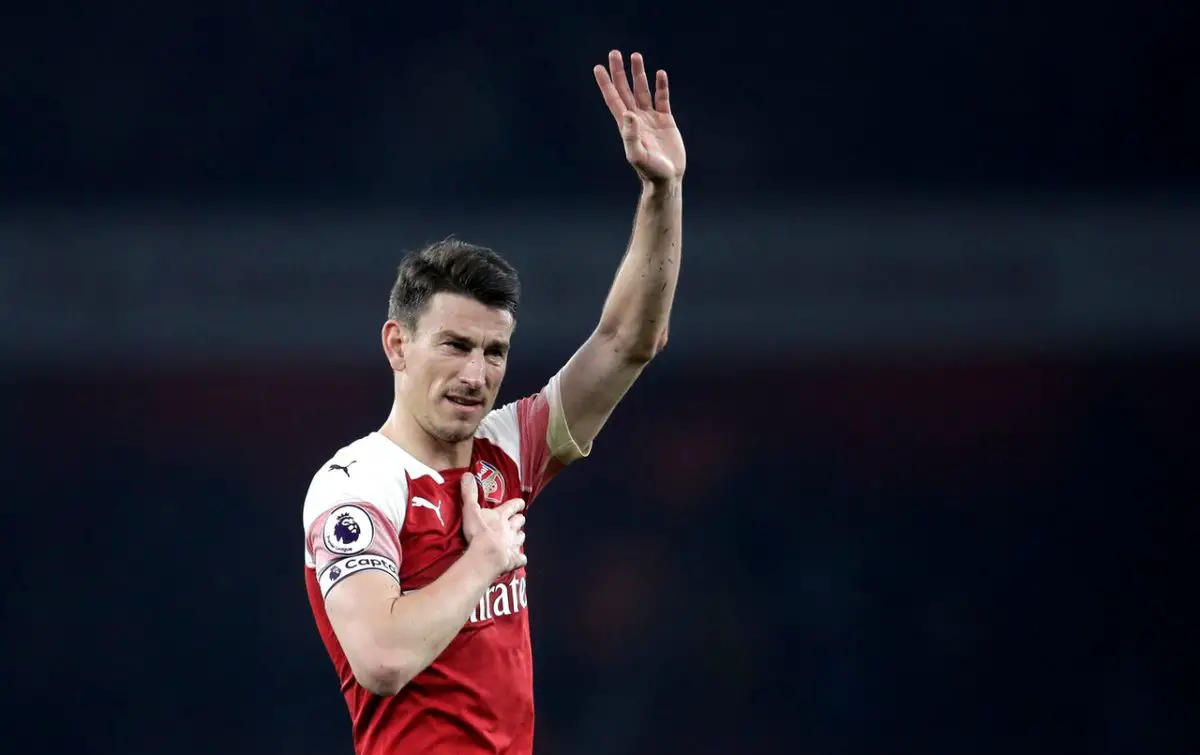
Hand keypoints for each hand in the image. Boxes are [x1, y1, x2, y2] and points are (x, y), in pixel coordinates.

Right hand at [460, 472, 526, 576]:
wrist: (487, 555)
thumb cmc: (478, 532)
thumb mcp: (471, 510)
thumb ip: (469, 493)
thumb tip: (468, 475)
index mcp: (501, 516)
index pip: (512, 506)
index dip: (516, 504)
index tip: (521, 503)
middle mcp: (510, 529)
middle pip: (519, 522)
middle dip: (519, 520)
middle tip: (519, 520)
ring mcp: (513, 545)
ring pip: (521, 538)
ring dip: (519, 537)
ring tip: (518, 538)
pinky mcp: (514, 559)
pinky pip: (521, 559)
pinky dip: (520, 558)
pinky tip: (519, 559)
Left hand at [594, 50, 685, 184]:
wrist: (667, 179)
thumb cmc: (650, 171)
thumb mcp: (637, 155)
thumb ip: (631, 136)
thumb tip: (628, 114)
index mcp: (626, 125)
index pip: (613, 99)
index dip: (606, 84)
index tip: (598, 67)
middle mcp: (636, 118)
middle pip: (625, 89)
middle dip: (619, 72)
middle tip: (614, 53)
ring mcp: (650, 118)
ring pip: (642, 90)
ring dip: (638, 73)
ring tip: (635, 56)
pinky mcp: (665, 120)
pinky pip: (662, 98)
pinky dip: (661, 86)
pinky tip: (659, 74)